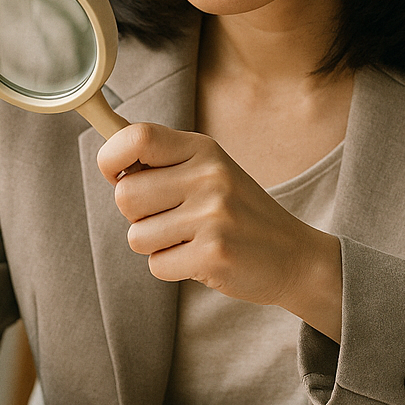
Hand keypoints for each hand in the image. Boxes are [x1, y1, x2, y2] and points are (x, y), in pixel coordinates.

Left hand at [97, 123, 343, 340]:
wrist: (294, 255)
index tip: (115, 174)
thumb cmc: (239, 213)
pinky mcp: (214, 254)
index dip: (111, 157)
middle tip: (168, 218)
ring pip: (136, 236)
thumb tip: (110, 160)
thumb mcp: (210, 171)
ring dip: (156, 245)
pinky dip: (172, 268)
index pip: (137, 137)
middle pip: (126, 194)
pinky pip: (157, 265)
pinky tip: (200, 259)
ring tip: (190, 239)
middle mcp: (209, 176)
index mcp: (203, 150)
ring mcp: (213, 215)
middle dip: (136, 214)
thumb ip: (164, 162)